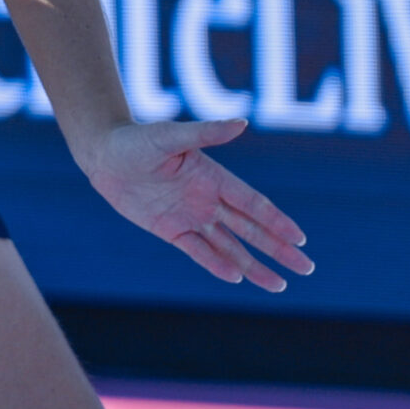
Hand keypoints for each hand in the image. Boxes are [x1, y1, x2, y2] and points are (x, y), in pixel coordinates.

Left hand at [79, 119, 312, 292]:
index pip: (254, 204)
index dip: (278, 221)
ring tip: (278, 285)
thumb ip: (206, 133)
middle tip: (305, 268)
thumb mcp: (171, 136)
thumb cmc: (138, 139)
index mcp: (214, 177)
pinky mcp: (170, 229)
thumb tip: (242, 123)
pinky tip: (237, 278)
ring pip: (230, 246)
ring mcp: (190, 216)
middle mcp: (208, 200)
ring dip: (254, 265)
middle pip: (251, 230)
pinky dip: (217, 264)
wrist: (105, 154)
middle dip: (278, 249)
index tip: (301, 239)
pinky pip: (198, 251)